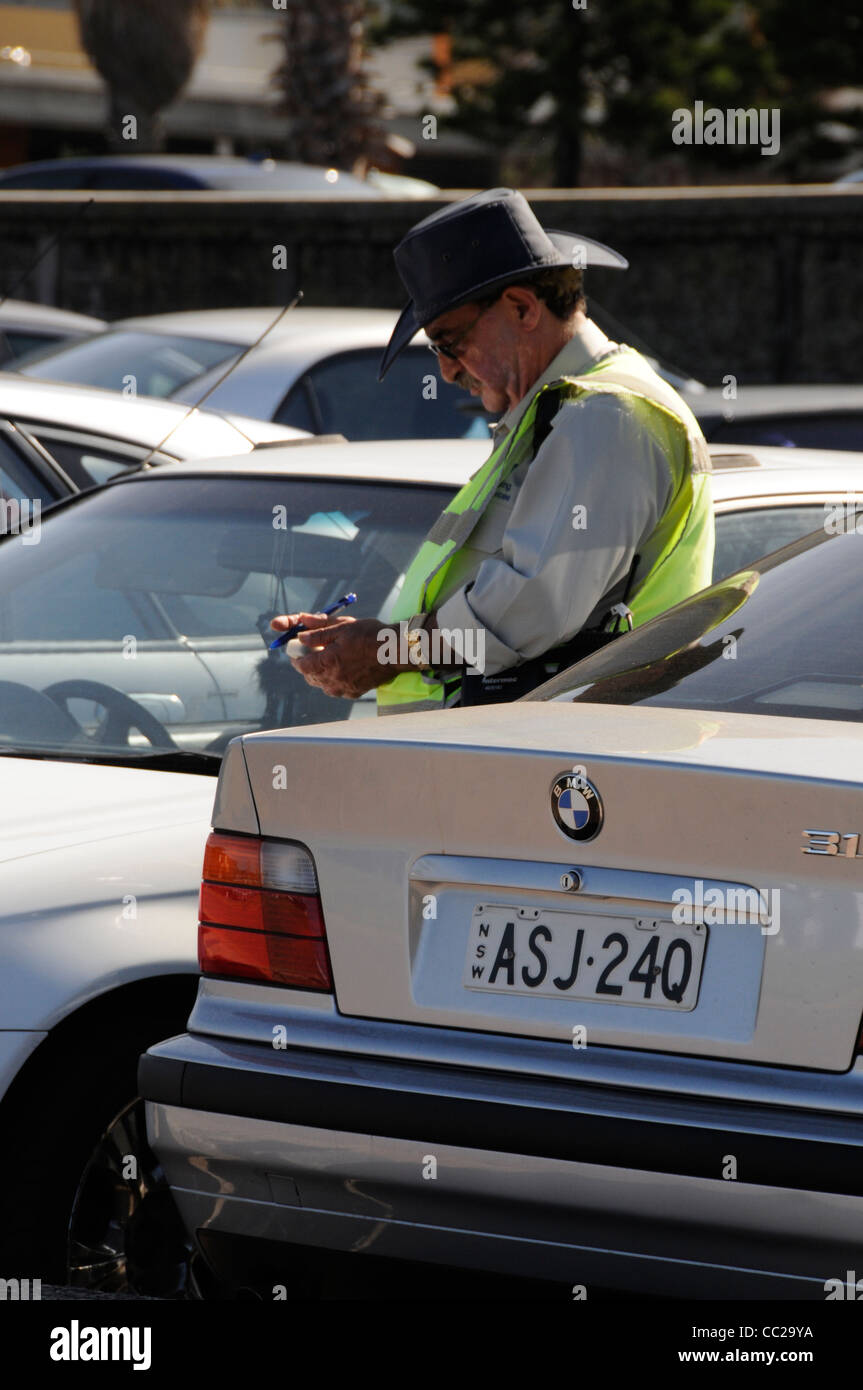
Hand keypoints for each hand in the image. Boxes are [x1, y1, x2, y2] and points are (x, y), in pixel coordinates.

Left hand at [270, 612, 386, 699]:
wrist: (396, 651)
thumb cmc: (370, 635)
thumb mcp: (342, 627)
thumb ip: (318, 633)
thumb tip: (300, 637)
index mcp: (327, 662)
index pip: (301, 665)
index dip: (296, 656)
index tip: (297, 649)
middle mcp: (333, 680)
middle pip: (310, 676)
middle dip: (308, 665)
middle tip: (311, 653)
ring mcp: (344, 688)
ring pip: (322, 684)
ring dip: (320, 673)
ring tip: (328, 659)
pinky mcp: (354, 692)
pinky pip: (336, 688)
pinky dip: (334, 680)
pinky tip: (342, 668)